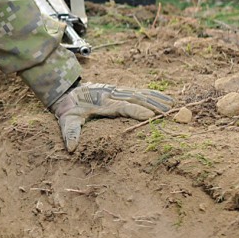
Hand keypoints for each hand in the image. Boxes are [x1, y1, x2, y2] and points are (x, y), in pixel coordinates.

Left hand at [50, 82, 173, 151]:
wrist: (65, 90)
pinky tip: (166, 98)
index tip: (150, 116)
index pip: (121, 106)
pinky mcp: (118, 90)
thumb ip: (70, 132)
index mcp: (100, 102)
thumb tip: (71, 147)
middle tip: (169, 113)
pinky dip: (152, 94)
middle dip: (152, 105)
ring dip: (156, 99)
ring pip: (138, 93)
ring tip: (172, 105)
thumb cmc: (68, 108)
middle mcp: (110, 94)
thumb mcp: (66, 120)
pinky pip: (137, 91)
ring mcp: (115, 90)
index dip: (135, 110)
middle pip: (134, 99)